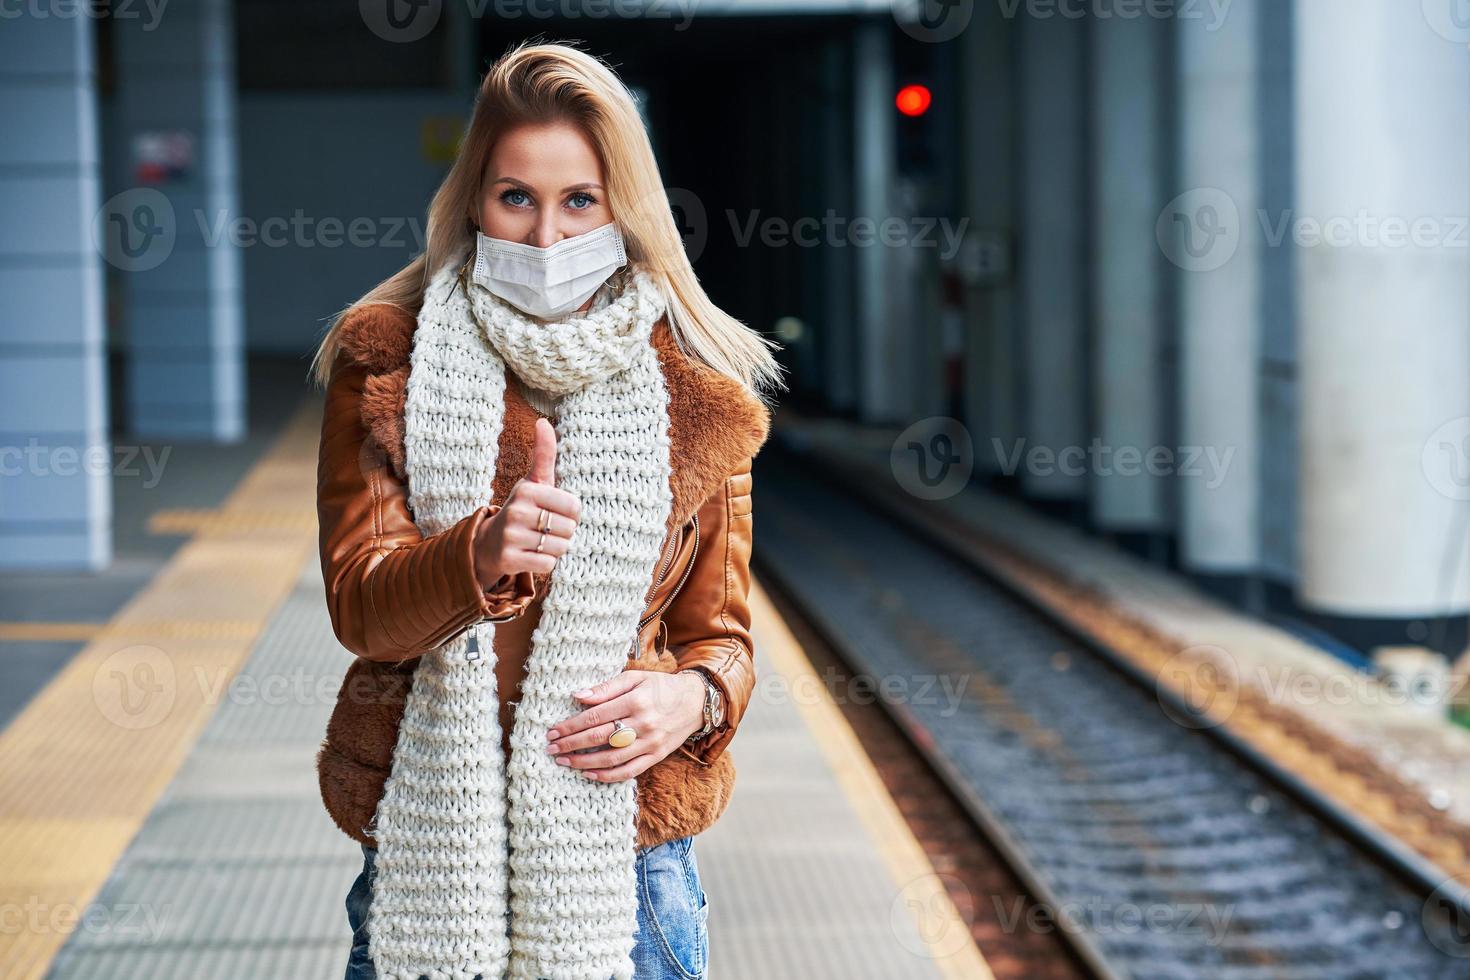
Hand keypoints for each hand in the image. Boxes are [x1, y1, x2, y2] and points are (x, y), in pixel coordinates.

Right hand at [474, 417, 580, 587]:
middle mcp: (517, 511)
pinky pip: (548, 564)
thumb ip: (544, 454)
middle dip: (562, 533)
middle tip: (543, 529)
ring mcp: (511, 536)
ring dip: (553, 548)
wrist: (488, 543)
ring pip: (559, 548)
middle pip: (569, 529)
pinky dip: (544, 563)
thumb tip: (543, 421)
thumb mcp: (533, 481)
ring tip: (536, 541)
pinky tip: (530, 555)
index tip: (554, 512)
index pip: (574, 506)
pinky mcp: (509, 559)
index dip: (571, 514)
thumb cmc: (521, 509)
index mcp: (528, 490)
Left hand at [543, 670, 708, 781]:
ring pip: (612, 758)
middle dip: (571, 744)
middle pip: (599, 738)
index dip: (571, 725)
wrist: (695, 702)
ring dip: (584, 763)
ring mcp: (650, 742)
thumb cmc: (660, 686)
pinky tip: (590, 774)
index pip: (595, 716)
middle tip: (552, 749)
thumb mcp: (635, 677)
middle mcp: (643, 723)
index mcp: (635, 700)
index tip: (553, 731)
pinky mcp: (656, 756)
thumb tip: (577, 696)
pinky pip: (629, 771)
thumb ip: (606, 687)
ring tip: (565, 762)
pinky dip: (608, 776)